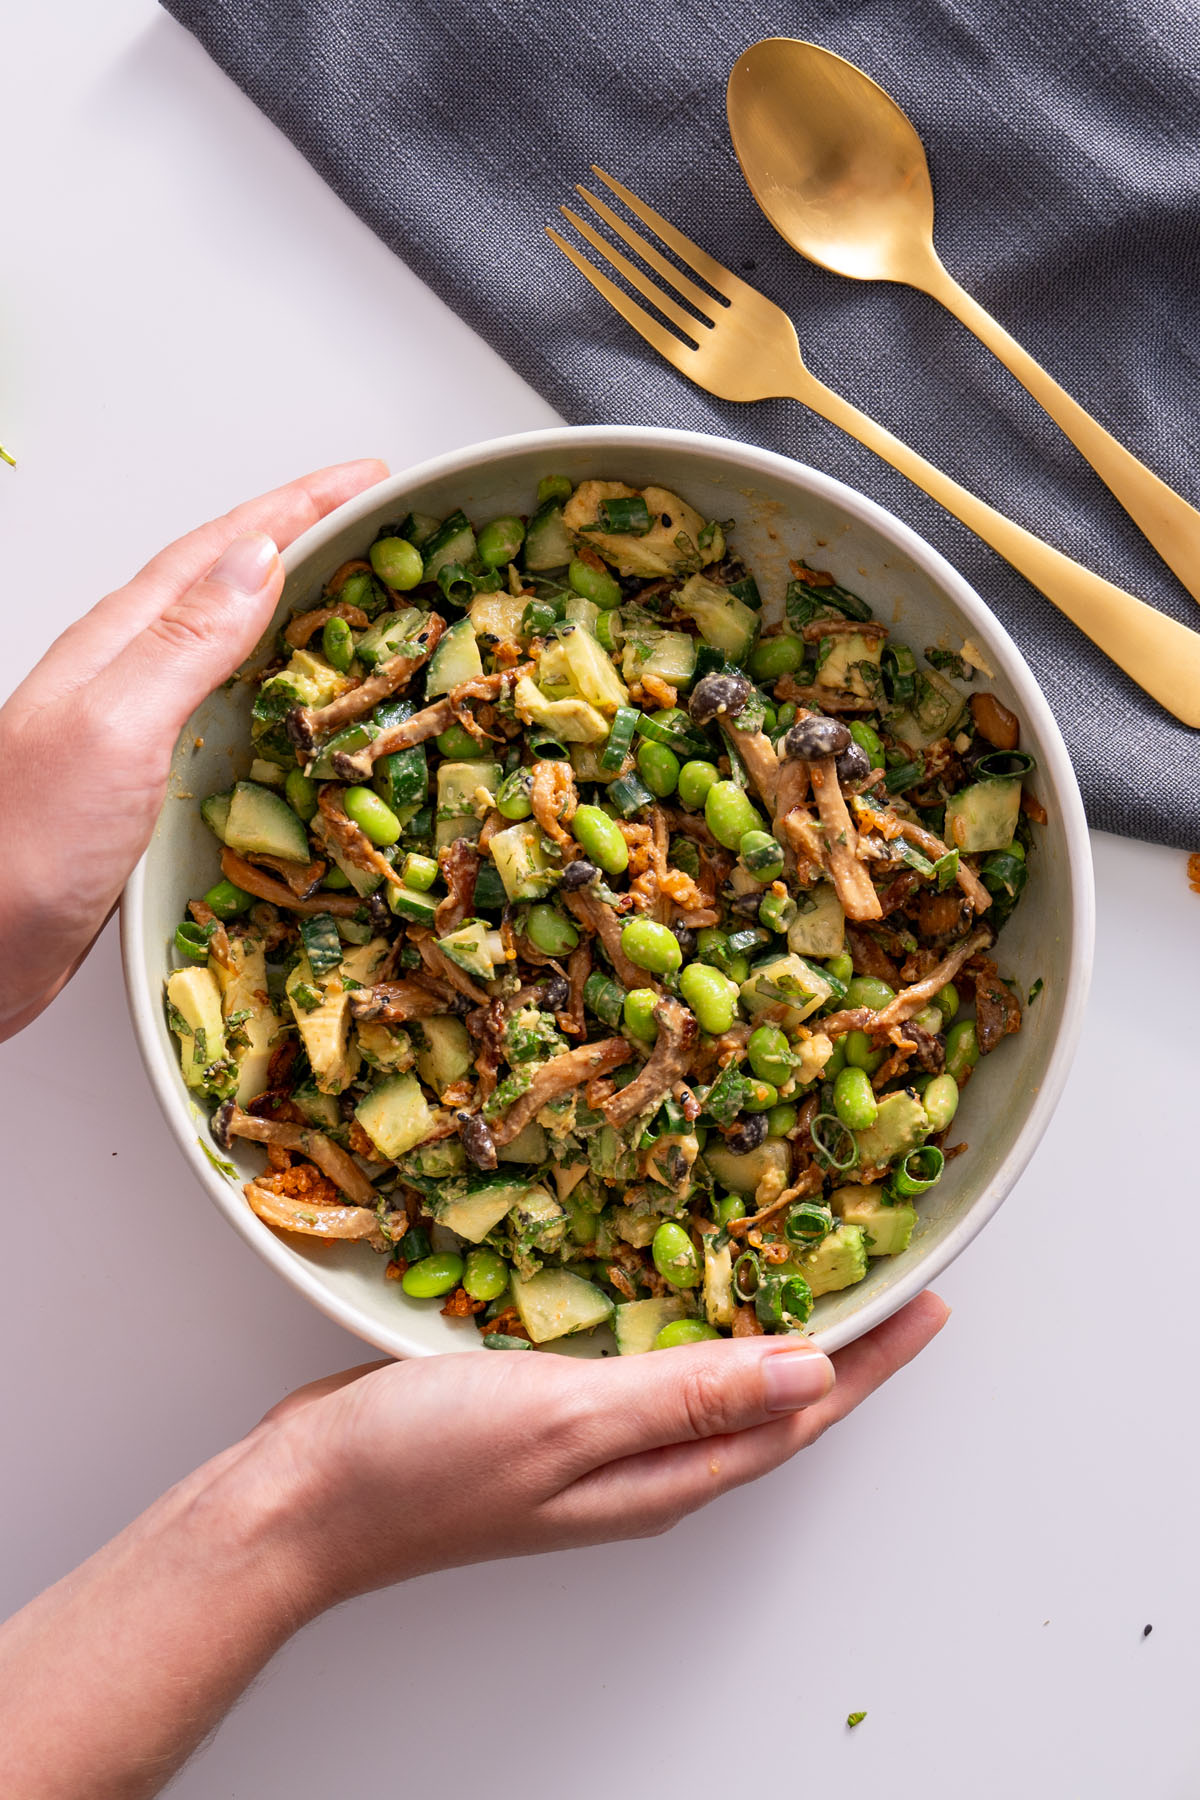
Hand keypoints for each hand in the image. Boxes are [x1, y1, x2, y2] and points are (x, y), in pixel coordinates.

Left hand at [0, 458, 387, 1040]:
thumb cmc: (25, 844)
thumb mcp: (116, 726)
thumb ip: (188, 642)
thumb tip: (260, 557)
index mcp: (119, 644)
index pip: (221, 547)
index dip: (298, 505)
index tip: (365, 478)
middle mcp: (125, 673)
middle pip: (226, 579)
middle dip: (302, 538)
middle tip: (372, 520)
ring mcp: (134, 726)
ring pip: (228, 639)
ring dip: (292, 606)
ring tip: (352, 594)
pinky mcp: (146, 780)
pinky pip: (226, 703)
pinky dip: (275, 682)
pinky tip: (294, 703)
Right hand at [260, 1292, 948, 1605]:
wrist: (307, 1498)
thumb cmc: (427, 1465)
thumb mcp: (569, 1421)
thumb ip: (688, 1396)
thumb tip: (812, 1371)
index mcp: (665, 1472)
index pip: (800, 1411)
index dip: (872, 1358)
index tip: (929, 1301)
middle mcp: (645, 1459)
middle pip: (768, 1397)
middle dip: (837, 1339)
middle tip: (884, 1266)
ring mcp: (597, 1436)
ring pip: (709, 1375)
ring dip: (761, 1323)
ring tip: (805, 1260)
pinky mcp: (552, 1406)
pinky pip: (646, 1358)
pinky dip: (682, 1315)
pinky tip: (677, 1277)